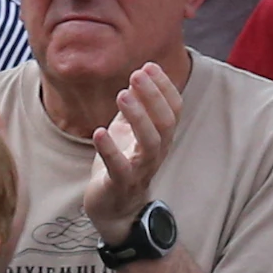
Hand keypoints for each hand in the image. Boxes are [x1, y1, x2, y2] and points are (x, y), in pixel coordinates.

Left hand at [80, 58, 188, 228]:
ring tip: (122, 96)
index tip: (149, 66)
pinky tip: (99, 132)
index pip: (173, 109)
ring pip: (150, 144)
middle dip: (153, 97)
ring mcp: (140, 170)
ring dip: (138, 118)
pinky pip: (119, 167)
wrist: (113, 207)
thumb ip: (136, 105)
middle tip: (136, 74)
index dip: (164, 87)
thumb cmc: (122, 163)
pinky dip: (110, 150)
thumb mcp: (129, 130)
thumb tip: (140, 73)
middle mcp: (156, 152)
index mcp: (161, 137)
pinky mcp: (120, 185)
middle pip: (165, 123)